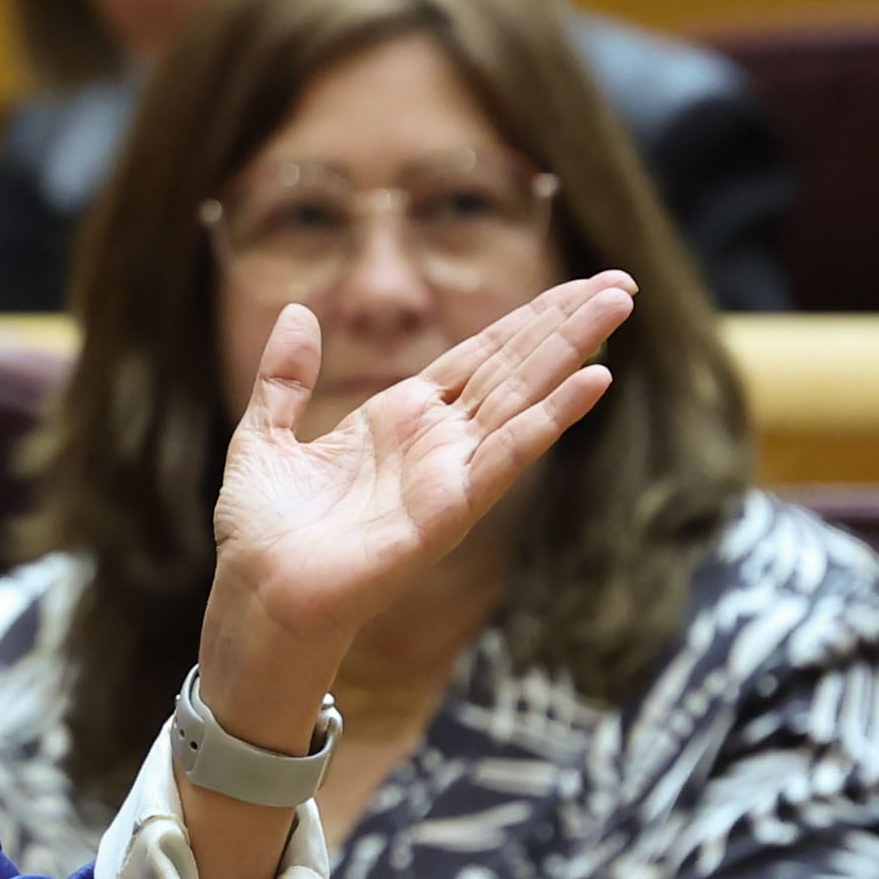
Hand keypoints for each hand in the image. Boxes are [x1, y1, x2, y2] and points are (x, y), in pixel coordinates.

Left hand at [195, 274, 635, 751]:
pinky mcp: (448, 511)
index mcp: (401, 418)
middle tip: (622, 281)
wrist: (256, 596)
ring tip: (618, 306)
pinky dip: (547, 420)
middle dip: (566, 323)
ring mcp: (448, 476)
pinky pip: (505, 457)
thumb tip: (296, 312)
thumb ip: (285, 376)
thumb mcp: (266, 434)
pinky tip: (591, 382)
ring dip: (571, 352)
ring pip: (521, 399)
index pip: (480, 355)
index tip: (577, 283)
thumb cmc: (263, 532)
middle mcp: (437, 443)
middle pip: (513, 368)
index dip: (527, 319)